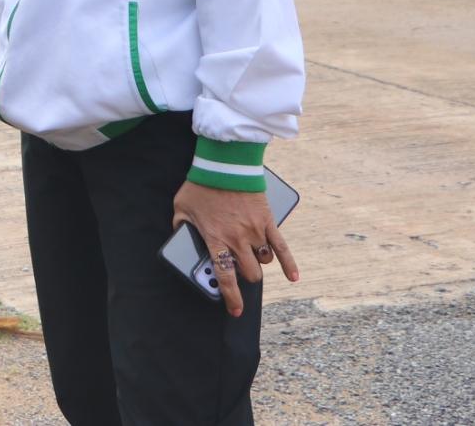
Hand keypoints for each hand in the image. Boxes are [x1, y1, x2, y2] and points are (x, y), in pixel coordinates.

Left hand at [172, 180, 299, 317]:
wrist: (225, 164)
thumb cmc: (201, 185)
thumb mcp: (181, 208)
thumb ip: (181, 227)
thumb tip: (181, 238)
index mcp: (215, 239)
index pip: (224, 276)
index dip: (231, 297)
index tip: (235, 310)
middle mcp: (237, 239)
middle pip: (248, 273)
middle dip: (244, 278)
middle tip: (239, 273)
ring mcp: (255, 231)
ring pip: (263, 262)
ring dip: (258, 264)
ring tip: (251, 257)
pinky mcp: (268, 222)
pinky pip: (282, 247)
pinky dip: (289, 263)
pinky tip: (293, 276)